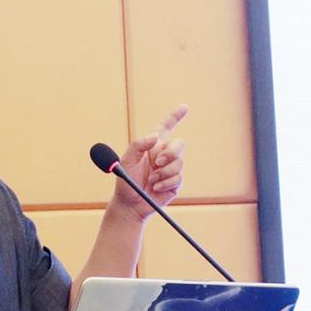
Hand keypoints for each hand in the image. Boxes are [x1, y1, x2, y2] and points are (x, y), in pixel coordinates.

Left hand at [112, 105, 187, 221]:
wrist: (130, 204)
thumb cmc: (126, 181)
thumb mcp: (126, 161)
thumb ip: (138, 145)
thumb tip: (155, 137)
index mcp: (152, 146)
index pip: (166, 127)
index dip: (175, 116)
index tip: (184, 107)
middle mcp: (163, 155)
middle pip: (180, 144)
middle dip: (171, 152)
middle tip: (158, 162)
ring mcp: (171, 169)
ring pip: (179, 163)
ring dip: (163, 172)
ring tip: (151, 180)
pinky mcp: (175, 183)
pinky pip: (178, 178)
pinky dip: (165, 183)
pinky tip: (155, 188)